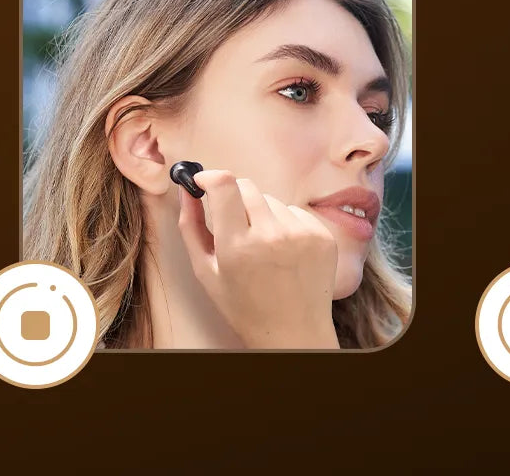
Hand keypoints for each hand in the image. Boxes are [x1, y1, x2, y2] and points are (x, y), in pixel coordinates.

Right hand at [176, 169, 339, 348]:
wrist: (293, 333)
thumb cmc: (243, 307)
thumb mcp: (206, 272)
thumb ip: (191, 227)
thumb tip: (187, 190)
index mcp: (237, 246)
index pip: (224, 184)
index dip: (210, 176)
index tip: (204, 181)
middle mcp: (271, 236)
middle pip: (246, 186)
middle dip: (233, 196)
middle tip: (233, 222)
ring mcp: (301, 235)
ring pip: (271, 200)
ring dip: (261, 214)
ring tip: (263, 248)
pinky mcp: (322, 236)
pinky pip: (295, 211)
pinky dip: (285, 224)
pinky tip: (284, 252)